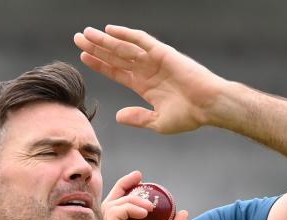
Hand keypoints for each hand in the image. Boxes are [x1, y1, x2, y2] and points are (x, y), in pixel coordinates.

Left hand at [74, 25, 227, 133]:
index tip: (83, 57)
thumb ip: (138, 117)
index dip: (100, 64)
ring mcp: (154, 60)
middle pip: (115, 56)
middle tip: (77, 39)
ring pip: (123, 47)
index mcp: (145, 86)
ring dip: (104, 40)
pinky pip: (141, 40)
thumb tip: (118, 116)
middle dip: (96, 48)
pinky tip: (109, 30)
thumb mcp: (157, 121)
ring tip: (86, 34)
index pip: (117, 71)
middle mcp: (147, 70)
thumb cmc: (189, 116)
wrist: (209, 106)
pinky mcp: (163, 53)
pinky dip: (125, 34)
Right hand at [100, 171, 188, 219]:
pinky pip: (114, 214)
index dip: (132, 192)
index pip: (125, 208)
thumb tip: (182, 213)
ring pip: (113, 205)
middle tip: (139, 176)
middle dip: (124, 185)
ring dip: (131, 198)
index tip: (144, 182)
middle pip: (114, 202)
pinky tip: (144, 211)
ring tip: (148, 204)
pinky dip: (128, 207)